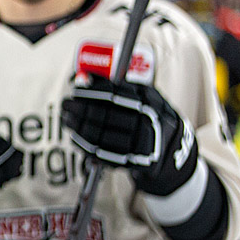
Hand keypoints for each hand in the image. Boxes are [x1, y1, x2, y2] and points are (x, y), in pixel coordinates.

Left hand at [61, 73, 198, 195]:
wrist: (173, 147)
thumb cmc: (152, 115)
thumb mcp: (144, 95)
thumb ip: (118, 85)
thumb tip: (88, 76)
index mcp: (148, 104)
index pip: (113, 96)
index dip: (90, 93)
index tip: (75, 90)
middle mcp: (145, 125)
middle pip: (103, 116)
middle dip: (79, 110)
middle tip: (65, 104)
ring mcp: (139, 146)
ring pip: (100, 136)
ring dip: (78, 127)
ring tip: (66, 120)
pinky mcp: (133, 162)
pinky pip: (102, 154)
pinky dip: (85, 146)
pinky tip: (75, 138)